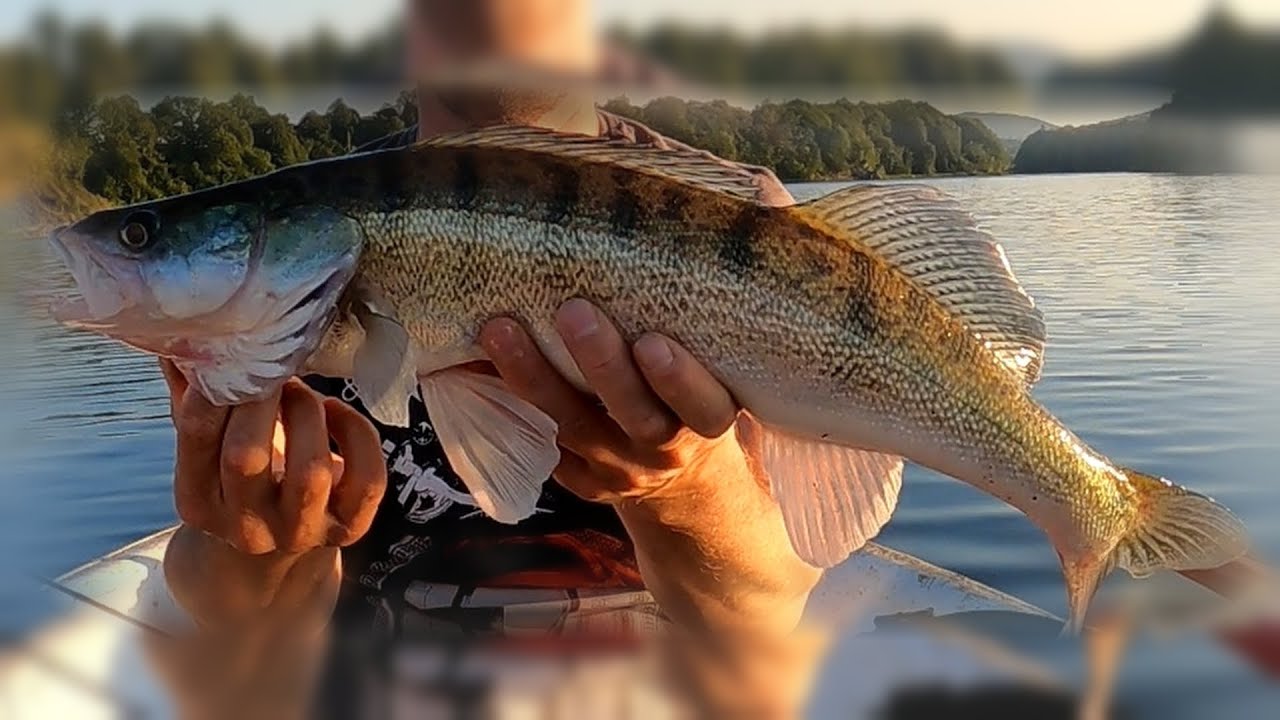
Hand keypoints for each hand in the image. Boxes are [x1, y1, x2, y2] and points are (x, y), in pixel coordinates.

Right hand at [161, 360, 386, 555]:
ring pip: (310, 471)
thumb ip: (192, 395)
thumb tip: (179, 337)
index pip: (196, 436)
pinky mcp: (349, 528)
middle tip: (270, 369)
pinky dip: (356, 434)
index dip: (215, 387)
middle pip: (246, 456)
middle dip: (261, 398)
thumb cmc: (242, 476)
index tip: (231, 360)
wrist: (280, 542)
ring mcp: (300, 531)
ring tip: (301, 391)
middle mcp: (245, 527)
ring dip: (306, 413)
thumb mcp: (212, 443)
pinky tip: (337, 413)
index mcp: (198, 502)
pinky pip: (365, 479)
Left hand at [479, 300, 819, 627]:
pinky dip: (503, 404)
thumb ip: (699, 339)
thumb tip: (662, 251)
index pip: (702, 407)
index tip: (653, 341)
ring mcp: (616, 470)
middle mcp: (663, 451)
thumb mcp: (717, 382)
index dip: (679, 380)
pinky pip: (538, 443)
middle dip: (601, 365)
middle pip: (632, 414)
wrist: (687, 488)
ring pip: (572, 426)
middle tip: (573, 312)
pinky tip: (468, 367)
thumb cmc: (696, 403)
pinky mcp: (579, 481)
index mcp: (708, 424)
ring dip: (533, 377)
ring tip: (499, 330)